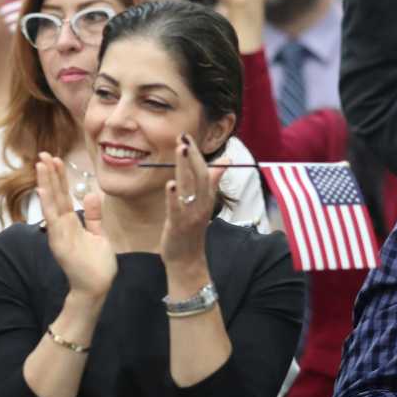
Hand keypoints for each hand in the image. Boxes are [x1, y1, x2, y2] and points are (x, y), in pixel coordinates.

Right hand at [37, 154, 116, 302]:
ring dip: (46, 183)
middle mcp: (61, 227)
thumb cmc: (96, 266)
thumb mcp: (98, 235)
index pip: (63, 195)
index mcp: (70, 224)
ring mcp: (59, 234)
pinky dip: (48, 204)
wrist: (95, 289)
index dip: (59, 177)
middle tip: (43, 153)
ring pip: (51, 203)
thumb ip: (93, 216)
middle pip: (55, 195)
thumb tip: (90, 193)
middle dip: (49, 174)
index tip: (56, 159)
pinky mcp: (60, 243)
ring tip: (41, 164)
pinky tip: (43, 190)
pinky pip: (53, 220)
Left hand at [158, 134, 224, 271]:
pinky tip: (170, 184)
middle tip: (184, 136)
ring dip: (185, 167)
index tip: (187, 135)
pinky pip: (177, 209)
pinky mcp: (179, 225)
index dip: (196, 153)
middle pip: (200, 175)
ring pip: (190, 187)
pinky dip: (173, 197)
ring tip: (181, 149)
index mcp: (206, 197)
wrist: (188, 261)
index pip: (204, 170)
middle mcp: (201, 203)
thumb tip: (226, 160)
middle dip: (192, 155)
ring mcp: (191, 214)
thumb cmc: (192, 230)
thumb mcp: (204, 203)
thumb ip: (213, 181)